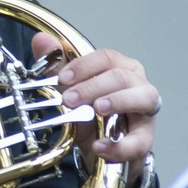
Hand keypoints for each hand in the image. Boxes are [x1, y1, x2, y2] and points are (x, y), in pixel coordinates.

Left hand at [32, 33, 158, 179]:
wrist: (97, 147)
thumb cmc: (91, 114)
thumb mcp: (71, 91)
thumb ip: (56, 66)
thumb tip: (41, 40)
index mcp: (121, 68)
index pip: (106, 58)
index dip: (84, 66)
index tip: (62, 78)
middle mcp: (138, 84)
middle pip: (121, 76)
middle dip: (93, 86)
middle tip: (69, 99)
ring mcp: (146, 110)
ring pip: (143, 97)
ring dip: (118, 101)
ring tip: (97, 108)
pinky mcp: (145, 137)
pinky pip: (138, 140)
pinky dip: (119, 145)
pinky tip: (99, 146)